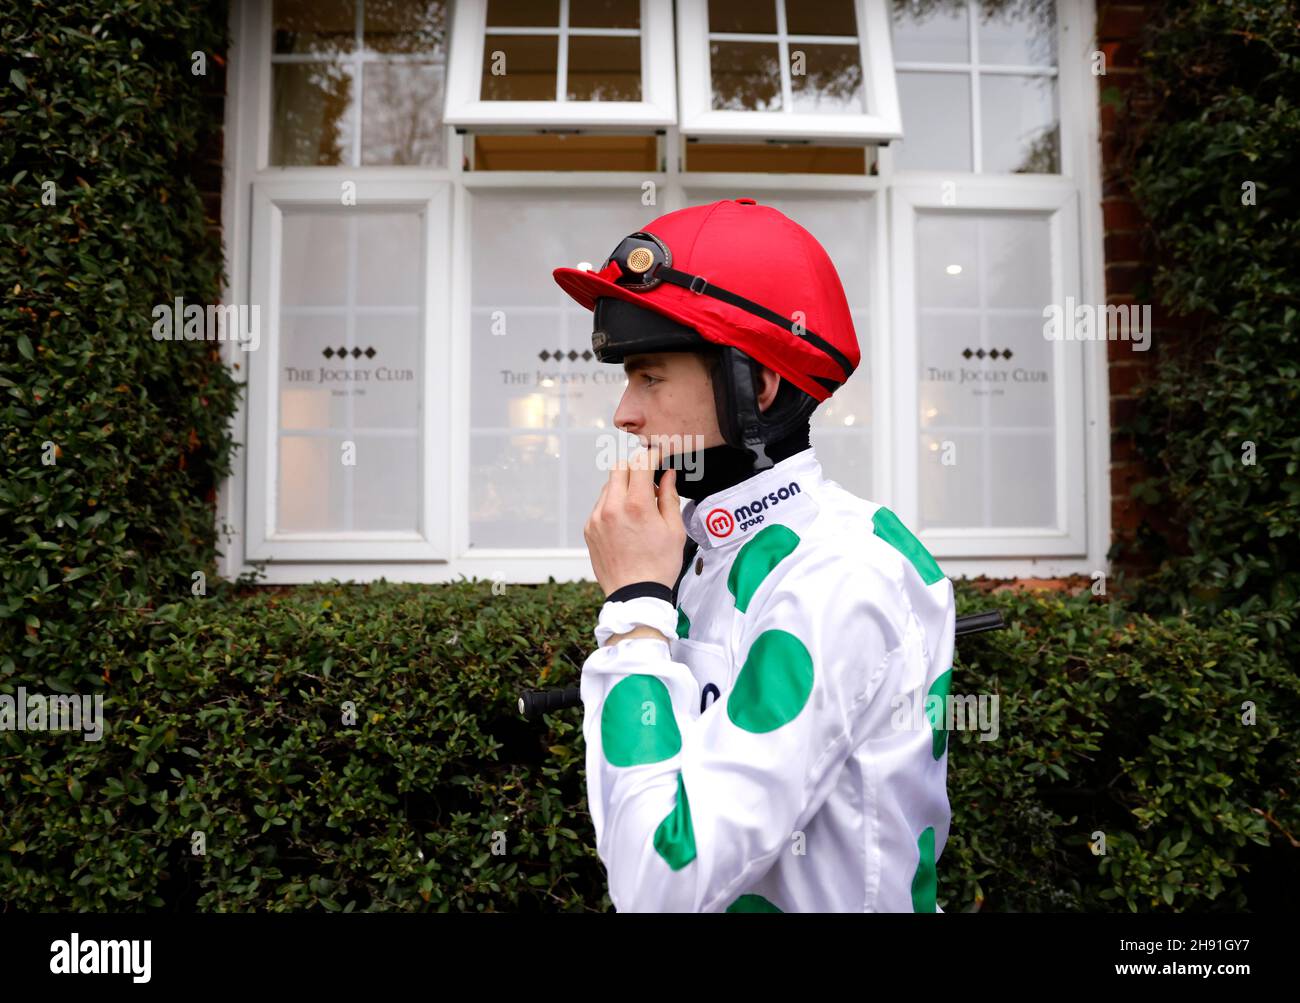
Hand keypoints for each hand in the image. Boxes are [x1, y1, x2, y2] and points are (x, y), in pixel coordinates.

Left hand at [584, 445, 686, 595]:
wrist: (635, 594)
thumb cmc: (659, 566)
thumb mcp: (674, 530)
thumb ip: (669, 496)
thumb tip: (668, 475)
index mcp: (637, 505)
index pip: (640, 462)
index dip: (652, 455)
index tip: (659, 457)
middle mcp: (612, 507)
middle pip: (619, 467)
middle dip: (635, 466)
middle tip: (649, 478)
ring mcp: (597, 518)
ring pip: (608, 485)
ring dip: (623, 486)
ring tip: (639, 505)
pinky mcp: (589, 529)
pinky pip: (600, 505)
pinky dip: (613, 504)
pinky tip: (626, 521)